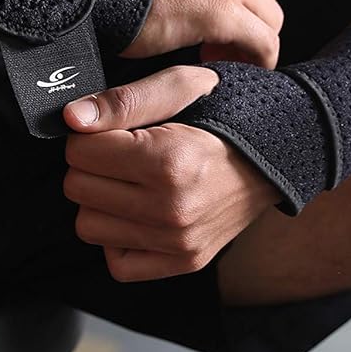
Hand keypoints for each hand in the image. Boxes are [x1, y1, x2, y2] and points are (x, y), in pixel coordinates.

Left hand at [61, 64, 281, 282]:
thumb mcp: (182, 87)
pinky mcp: (183, 262)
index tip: (113, 131)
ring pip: (88, 226)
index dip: (89, 135)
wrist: (277, 156)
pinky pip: (116, 264)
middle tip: (121, 155)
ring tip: (131, 182)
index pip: (80, 151)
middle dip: (91, 166)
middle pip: (78, 188)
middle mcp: (172, 208)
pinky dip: (119, 239)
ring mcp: (178, 242)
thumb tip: (72, 118)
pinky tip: (139, 213)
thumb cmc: (228, 117)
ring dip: (100, 202)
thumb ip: (123, 100)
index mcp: (168, 161)